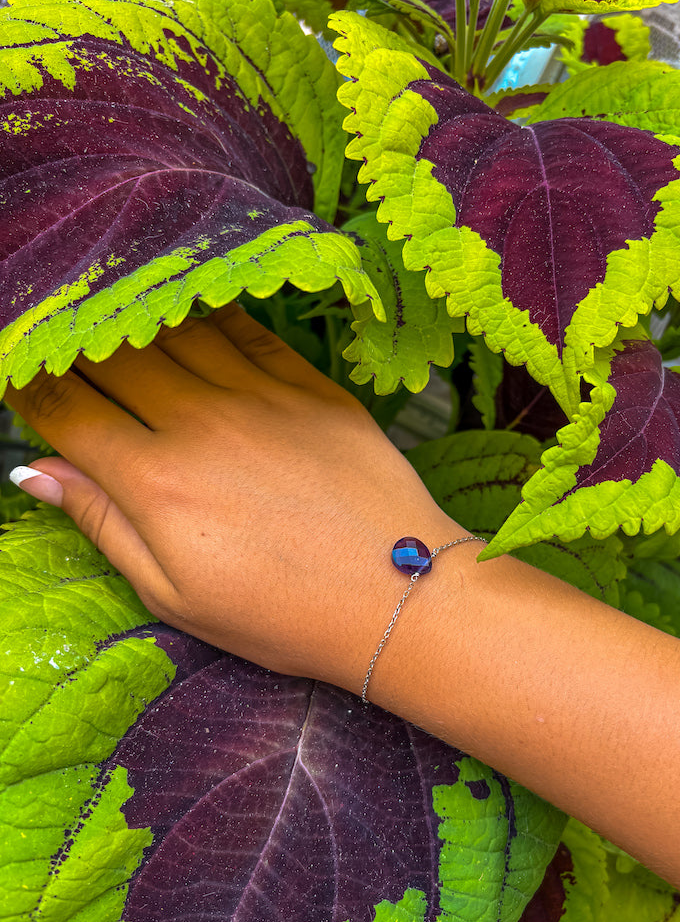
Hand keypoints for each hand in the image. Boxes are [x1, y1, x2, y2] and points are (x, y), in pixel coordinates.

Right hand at [6, 304, 466, 688]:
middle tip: (56, 339)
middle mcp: (200, 424)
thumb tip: (35, 473)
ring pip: (173, 330)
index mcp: (155, 483)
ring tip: (110, 312)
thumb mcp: (176, 596)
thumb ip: (104, 525)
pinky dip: (205, 313)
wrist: (399, 596)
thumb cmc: (283, 615)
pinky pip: (244, 330)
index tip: (16, 377)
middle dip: (69, 343)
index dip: (28, 388)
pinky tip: (187, 306)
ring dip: (130, 317)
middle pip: (110, 357)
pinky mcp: (310, 386)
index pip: (66, 411)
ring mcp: (259, 397)